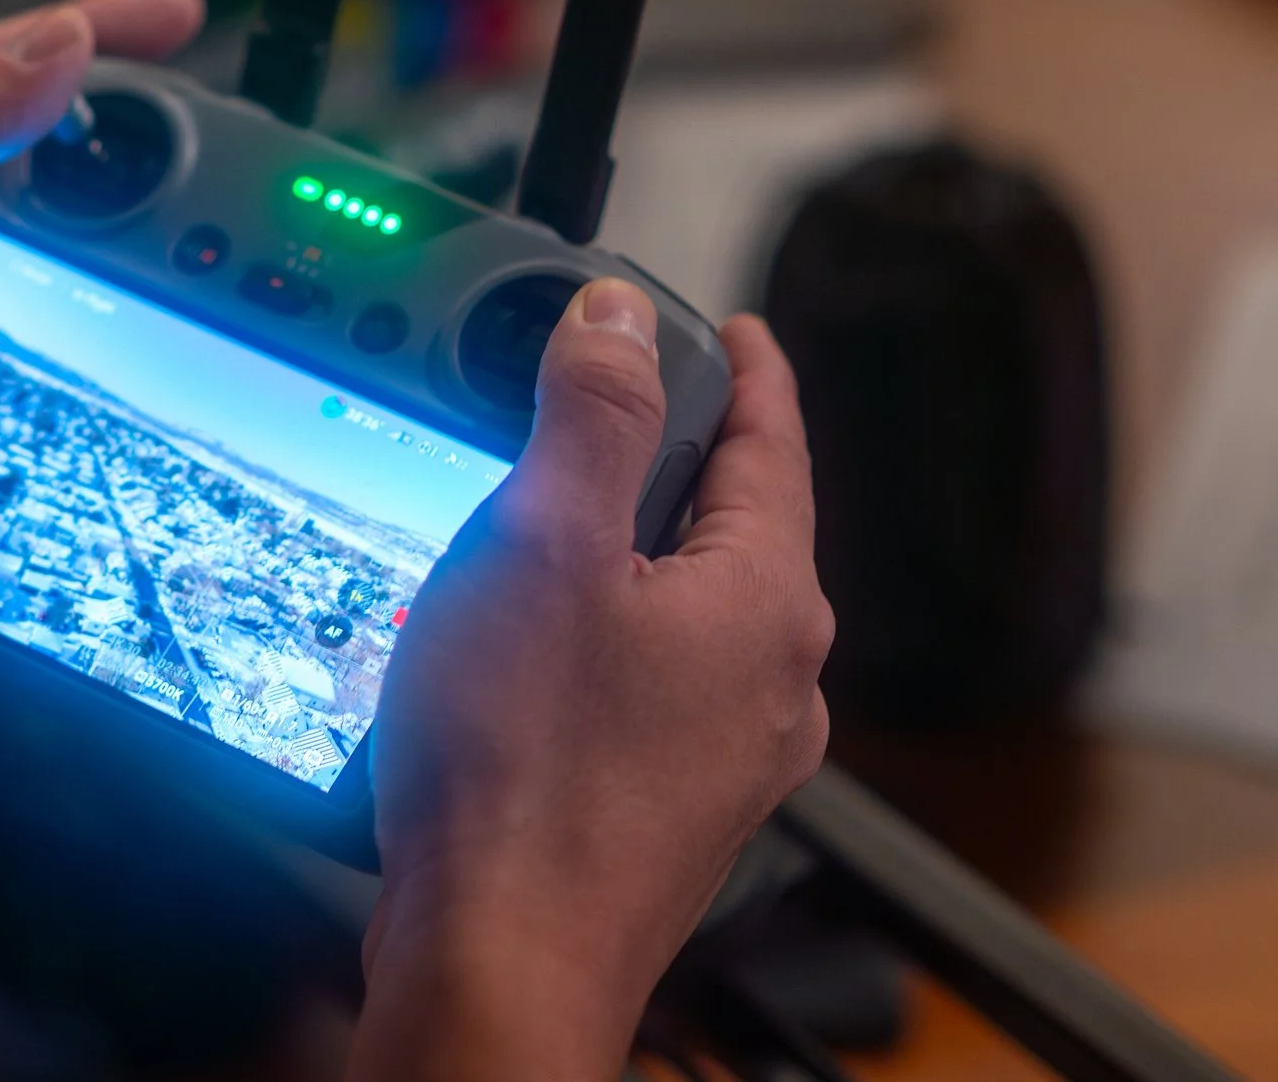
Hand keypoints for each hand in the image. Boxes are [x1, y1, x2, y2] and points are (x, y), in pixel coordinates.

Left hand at [0, 0, 206, 644]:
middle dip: (126, 160)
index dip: (95, 38)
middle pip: (30, 178)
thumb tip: (55, 46)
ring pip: (27, 287)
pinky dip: (60, 382)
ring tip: (198, 274)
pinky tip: (115, 392)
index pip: (1, 73)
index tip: (183, 15)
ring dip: (107, 280)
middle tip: (226, 165)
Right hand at [351, 284, 832, 1081]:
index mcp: (765, 600)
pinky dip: (608, 637)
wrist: (502, 958)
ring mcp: (728, 754)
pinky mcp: (669, 806)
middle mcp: (771, 680)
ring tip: (550, 523)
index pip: (776, 442)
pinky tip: (534, 652)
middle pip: (739, 525)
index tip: (735, 328)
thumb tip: (620, 320)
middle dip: (678, 458)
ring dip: (633, 552)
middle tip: (610, 407)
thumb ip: (592, 415)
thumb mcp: (544, 544)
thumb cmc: (526, 772)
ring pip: (694, 609)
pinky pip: (656, 683)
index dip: (748, 368)